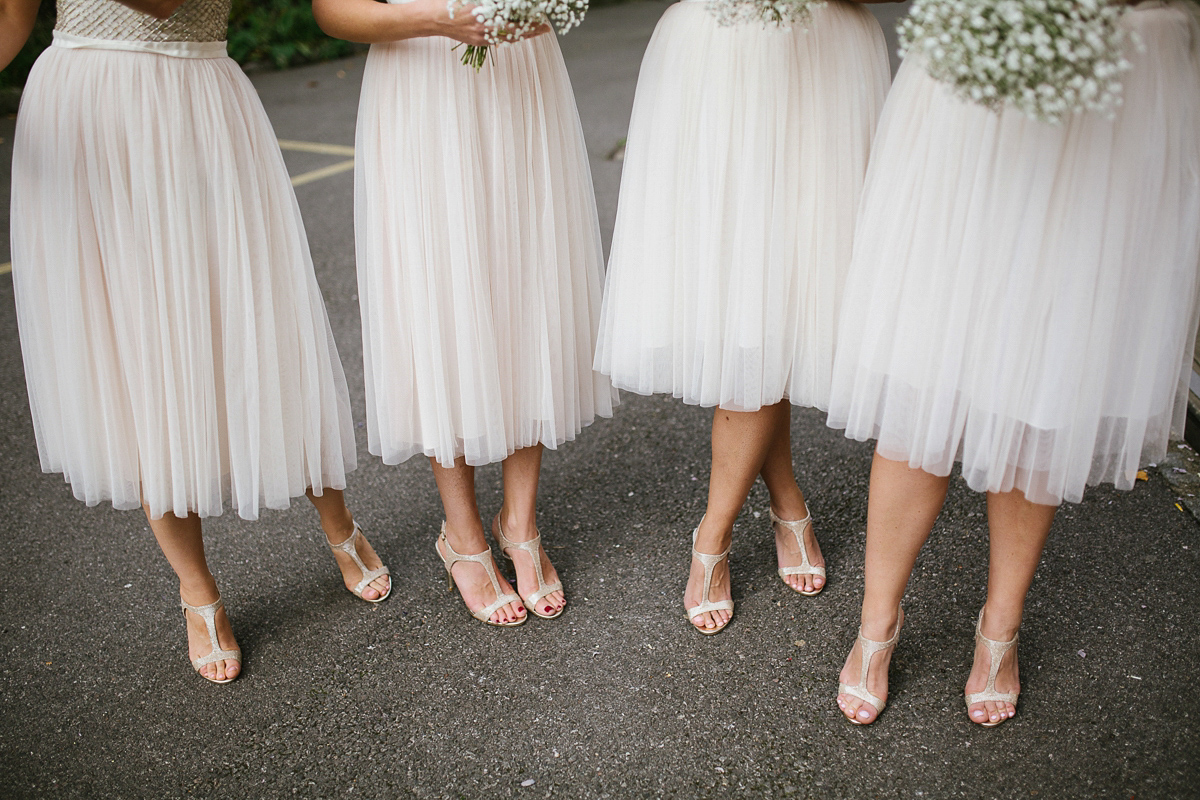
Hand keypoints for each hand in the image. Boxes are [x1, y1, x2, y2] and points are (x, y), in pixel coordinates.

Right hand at [423, 0, 551, 45]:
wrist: (435, 18)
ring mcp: (482, 37)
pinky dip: (510, 37)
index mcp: (484, 13)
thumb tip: (507, 4)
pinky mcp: (478, 42)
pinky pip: (499, 41)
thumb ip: (491, 3)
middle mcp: (484, 27)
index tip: (538, 16)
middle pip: (514, 30)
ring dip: (523, 34)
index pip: (512, 16)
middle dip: (530, 29)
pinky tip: (518, 34)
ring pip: (508, 38)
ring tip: (536, 31)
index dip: (526, 17)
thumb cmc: (453, 3)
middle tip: (544, 27)